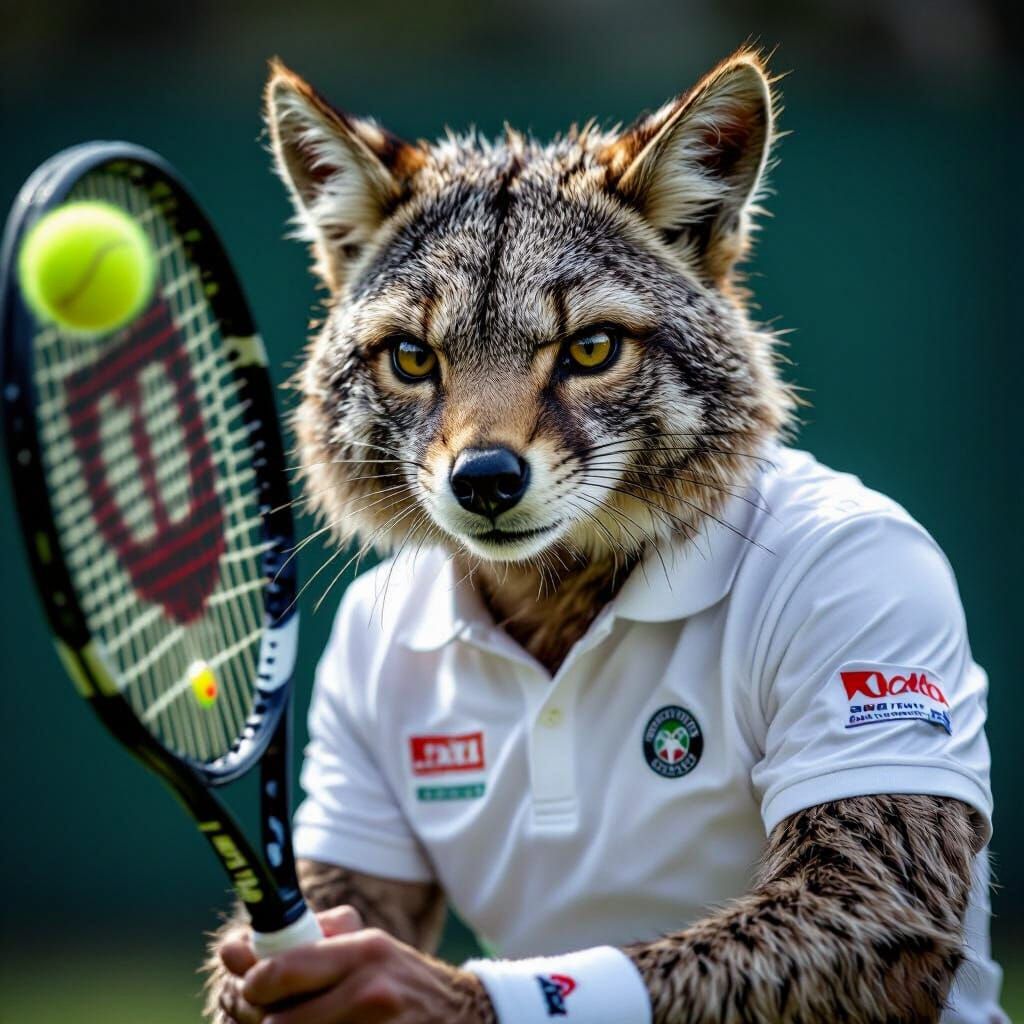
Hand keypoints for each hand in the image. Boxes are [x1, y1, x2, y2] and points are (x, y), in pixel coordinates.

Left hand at [216, 907, 492, 1023]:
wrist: (462, 1017)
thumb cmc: (399, 980)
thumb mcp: (362, 949)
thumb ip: (302, 947)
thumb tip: (230, 950)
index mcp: (364, 951)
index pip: (281, 970)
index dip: (254, 984)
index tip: (252, 988)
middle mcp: (371, 992)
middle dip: (266, 1023)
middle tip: (272, 1018)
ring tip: (303, 1022)